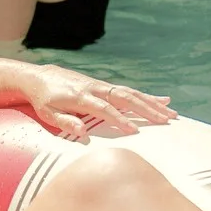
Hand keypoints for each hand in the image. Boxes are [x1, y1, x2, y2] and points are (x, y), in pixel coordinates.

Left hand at [18, 68, 174, 141]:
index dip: (120, 120)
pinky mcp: (104, 86)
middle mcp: (95, 89)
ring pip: (131, 93)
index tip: (134, 131)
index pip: (105, 109)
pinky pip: (128, 91)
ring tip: (171, 113)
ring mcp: (101, 86)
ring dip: (151, 103)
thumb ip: (65, 122)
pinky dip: (145, 96)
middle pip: (125, 98)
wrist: (40, 77)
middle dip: (146, 109)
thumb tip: (82, 132)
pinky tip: (163, 100)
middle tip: (165, 120)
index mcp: (81, 97)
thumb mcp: (47, 113)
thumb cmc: (43, 99)